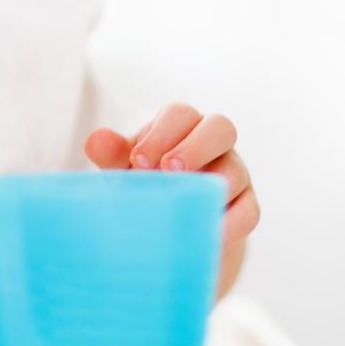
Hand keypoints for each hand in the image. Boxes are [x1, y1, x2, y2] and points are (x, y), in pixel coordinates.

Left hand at [84, 103, 259, 247]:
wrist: (171, 215)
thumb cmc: (145, 177)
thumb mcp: (126, 164)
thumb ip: (112, 152)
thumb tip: (95, 140)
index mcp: (181, 124)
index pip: (180, 113)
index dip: (162, 133)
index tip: (138, 161)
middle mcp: (213, 142)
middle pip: (220, 128)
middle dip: (195, 147)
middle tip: (169, 169)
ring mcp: (234, 172)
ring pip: (237, 169)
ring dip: (214, 184)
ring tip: (189, 200)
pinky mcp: (246, 205)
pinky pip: (249, 211)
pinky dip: (232, 222)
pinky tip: (209, 231)